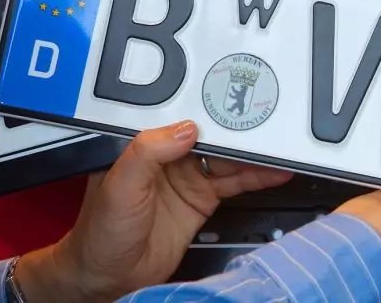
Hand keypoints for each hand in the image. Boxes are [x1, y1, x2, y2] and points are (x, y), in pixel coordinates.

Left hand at [15, 120, 292, 301]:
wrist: (108, 277)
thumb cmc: (100, 232)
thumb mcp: (119, 185)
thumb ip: (148, 152)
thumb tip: (185, 129)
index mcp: (145, 145)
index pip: (184, 119)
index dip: (211, 111)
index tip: (236, 103)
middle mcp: (169, 157)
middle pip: (213, 136)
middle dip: (241, 129)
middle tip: (270, 121)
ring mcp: (188, 178)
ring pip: (229, 158)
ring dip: (255, 153)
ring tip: (281, 146)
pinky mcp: (202, 200)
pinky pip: (235, 183)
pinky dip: (257, 177)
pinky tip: (275, 172)